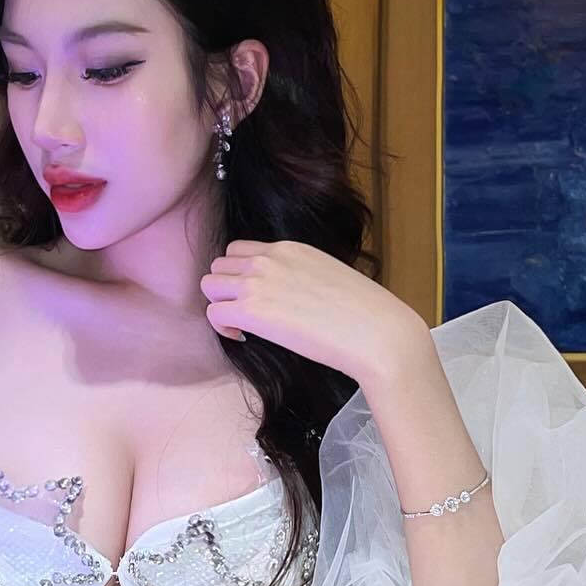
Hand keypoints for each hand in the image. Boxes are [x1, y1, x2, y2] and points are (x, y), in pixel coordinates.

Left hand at [200, 240, 427, 386]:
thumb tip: (292, 294)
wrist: (376, 332)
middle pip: (220, 265)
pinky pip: (213, 314)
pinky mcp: (252, 312)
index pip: (241, 250)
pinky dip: (222, 328)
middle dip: (226, 289)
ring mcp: (257, 283)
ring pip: (209, 286)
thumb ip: (302, 275)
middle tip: (246, 313)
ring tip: (243, 326)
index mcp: (290, 248)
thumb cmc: (364, 312)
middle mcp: (269, 259)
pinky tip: (244, 337)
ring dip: (221, 305)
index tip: (257, 296)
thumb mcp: (329, 275)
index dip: (241, 274)